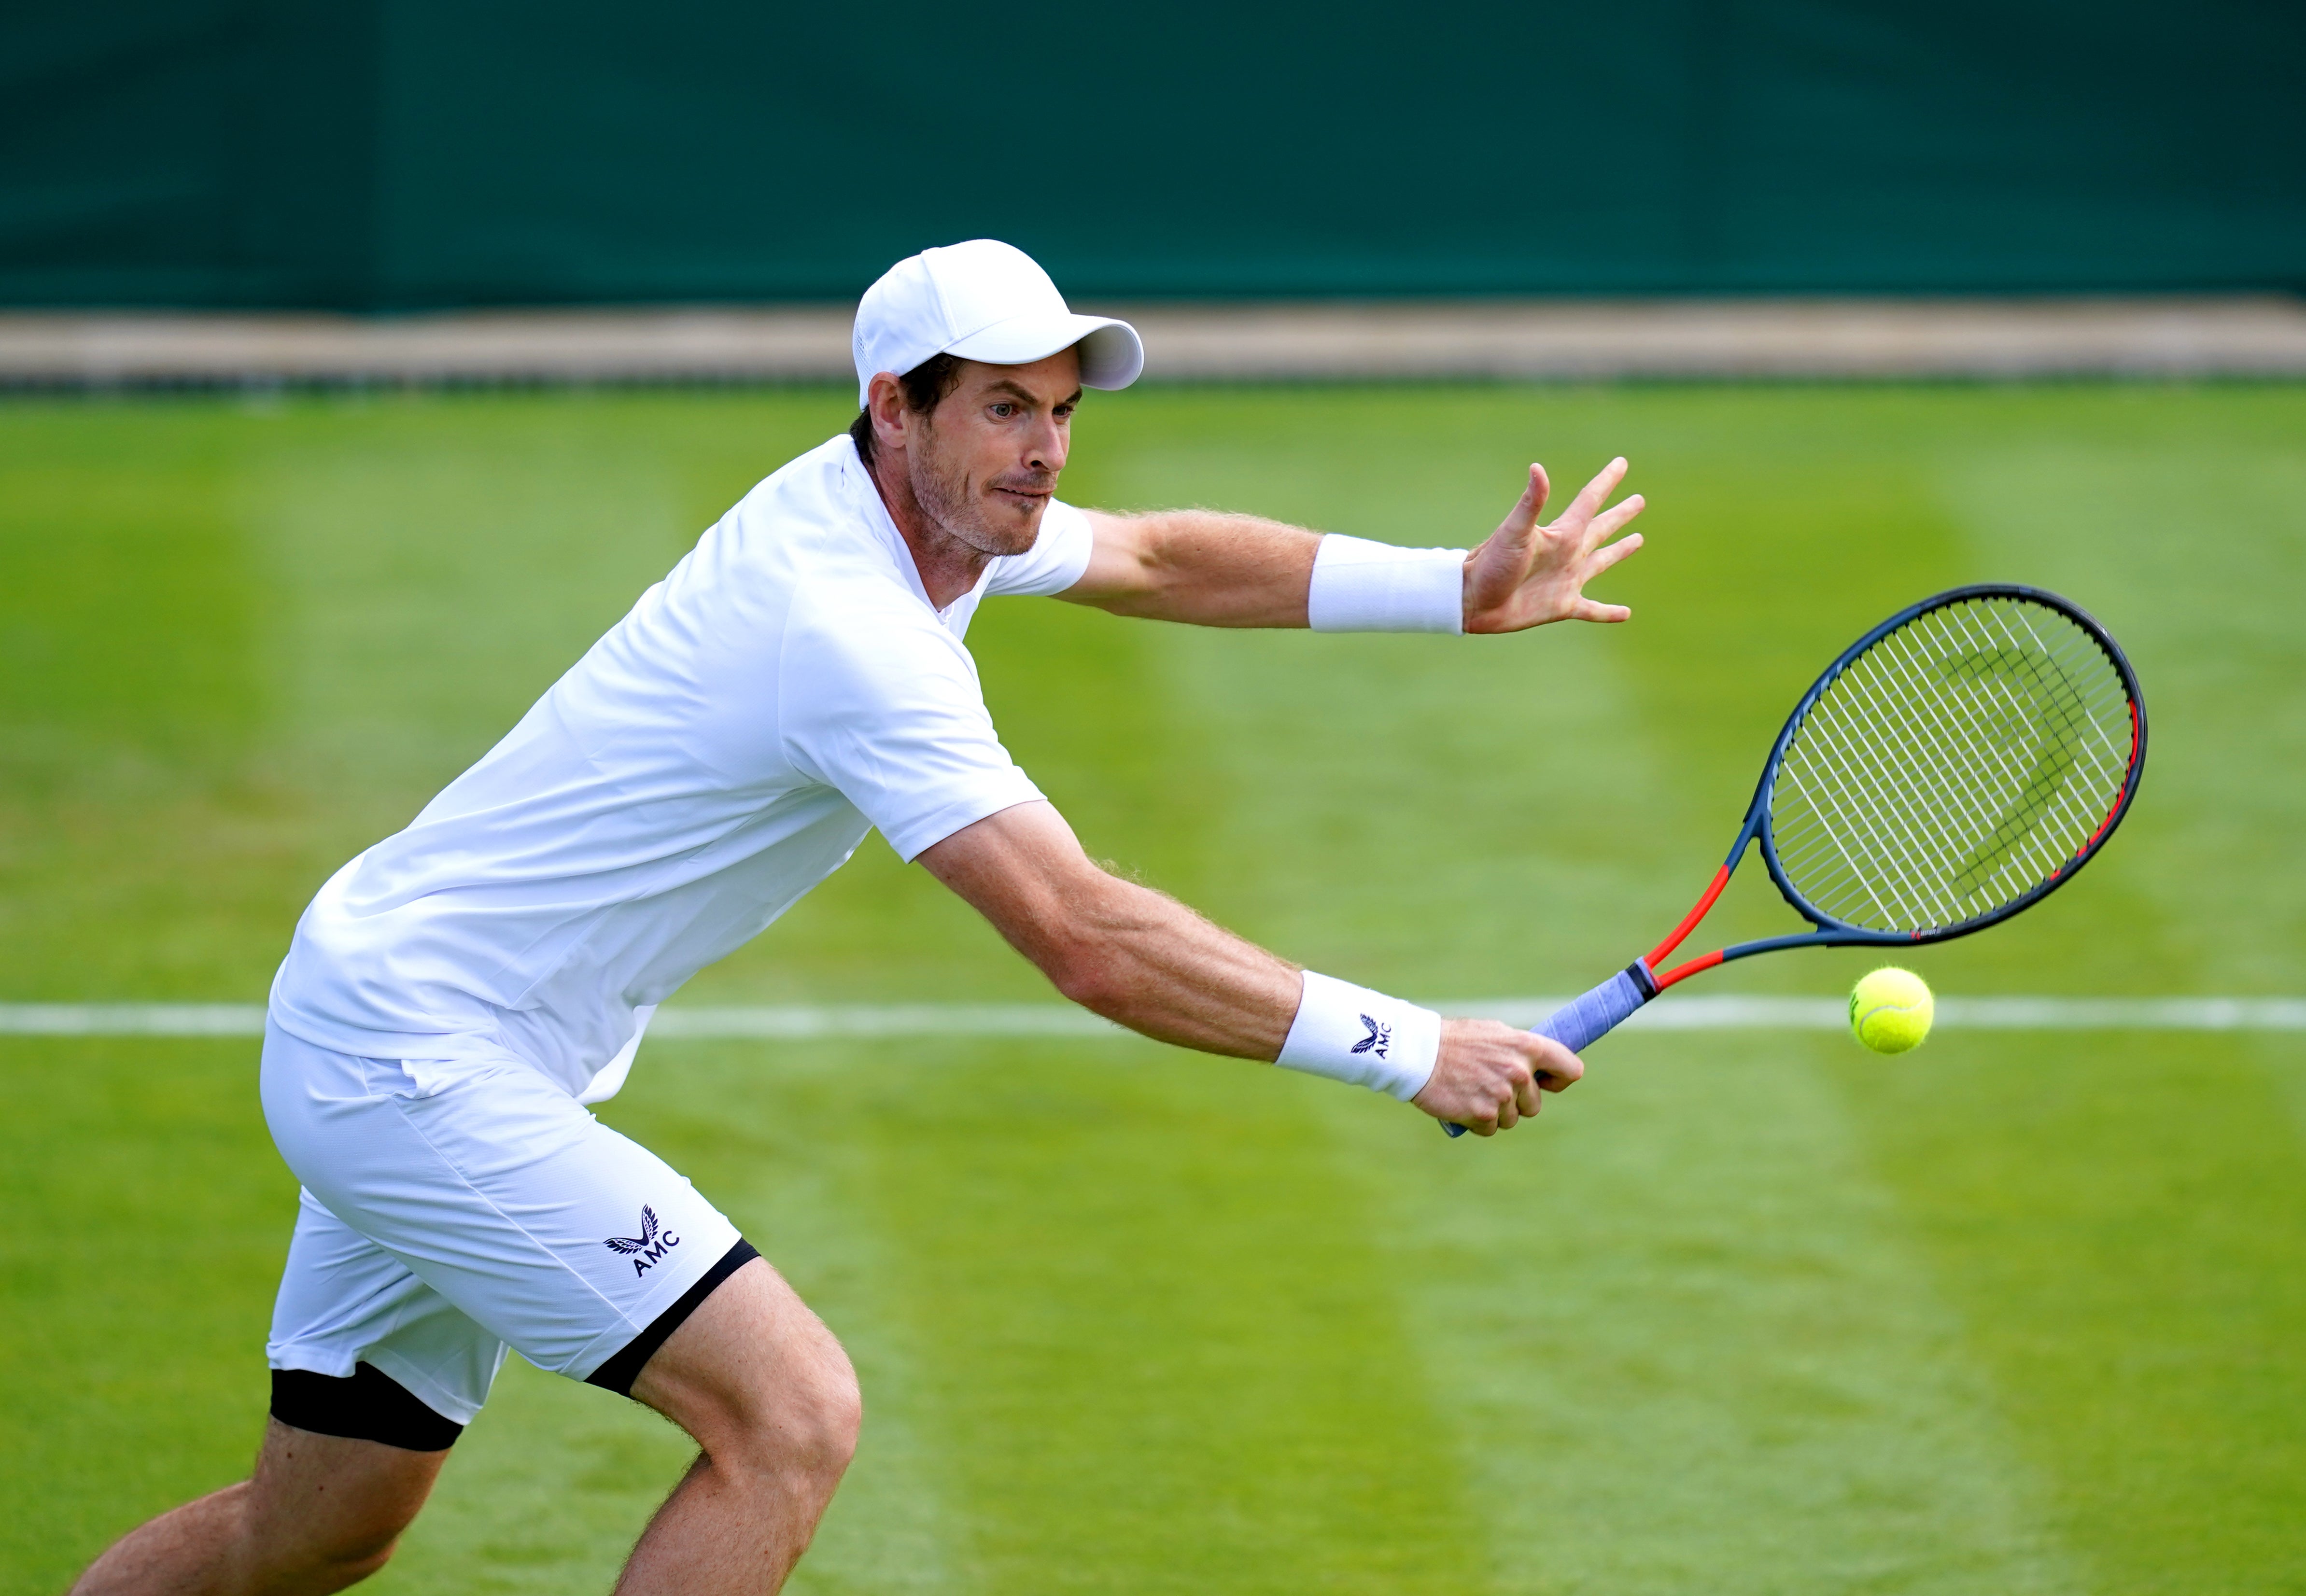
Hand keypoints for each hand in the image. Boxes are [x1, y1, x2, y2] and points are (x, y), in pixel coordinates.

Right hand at [1412, 1019, 1583, 1135]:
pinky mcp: (1483, 1114)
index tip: (1547, 1083)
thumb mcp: (1495, 1033)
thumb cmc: (1455, 1041)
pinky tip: (1462, 1103)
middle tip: (1488, 1084)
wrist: (1418, 1053)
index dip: (1560, 1080)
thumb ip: (1520, 1050)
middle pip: (1534, 1105)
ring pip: (1511, 1119)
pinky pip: (1490, 1129)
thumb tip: (1539, 1067)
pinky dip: (1477, 1122)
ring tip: (1471, 1090)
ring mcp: (1502, 1095)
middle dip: (1515, 1100)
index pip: (1571, 1070)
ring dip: (1494, 1112)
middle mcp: (1520, 1072)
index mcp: (1527, 1047)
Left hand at [1462, 458, 1644, 632]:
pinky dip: (1608, 612)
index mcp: (1561, 534)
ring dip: (1619, 551)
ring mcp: (1567, 580)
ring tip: (1638, 540)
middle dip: (1620, 515)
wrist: (1472, 599)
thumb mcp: (1513, 531)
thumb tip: (1537, 467)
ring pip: (1601, 562)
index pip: (1589, 501)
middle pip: (1601, 528)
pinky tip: (1626, 614)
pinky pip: (1592, 609)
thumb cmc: (1490, 563)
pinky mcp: (1562, 606)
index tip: (1621, 463)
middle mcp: (1568, 555)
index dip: (1606, 482)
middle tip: (1639, 500)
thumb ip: (1531, 503)